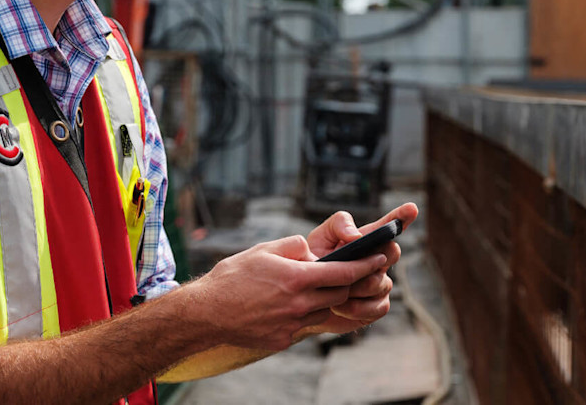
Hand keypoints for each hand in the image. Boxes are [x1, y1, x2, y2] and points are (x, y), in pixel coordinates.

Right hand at [183, 235, 386, 351]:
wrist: (206, 313)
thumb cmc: (232, 277)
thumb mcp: (263, 250)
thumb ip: (293, 246)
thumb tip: (311, 250)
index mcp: (296, 279)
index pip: (343, 272)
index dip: (365, 265)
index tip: (379, 259)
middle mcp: (298, 304)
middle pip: (339, 295)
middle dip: (347, 283)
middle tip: (349, 272)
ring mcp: (291, 325)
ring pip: (323, 311)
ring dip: (325, 300)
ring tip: (311, 289)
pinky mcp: (283, 339)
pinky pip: (303, 325)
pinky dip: (303, 314)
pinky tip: (287, 306)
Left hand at [303, 202, 420, 334]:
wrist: (303, 299)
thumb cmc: (313, 263)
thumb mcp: (320, 237)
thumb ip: (339, 225)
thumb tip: (356, 235)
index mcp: (366, 239)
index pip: (389, 225)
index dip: (402, 217)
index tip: (412, 208)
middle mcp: (378, 260)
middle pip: (391, 252)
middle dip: (370, 259)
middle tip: (345, 267)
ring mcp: (380, 283)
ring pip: (379, 283)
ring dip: (353, 288)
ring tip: (332, 289)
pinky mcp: (377, 306)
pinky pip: (378, 306)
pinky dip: (355, 308)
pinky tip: (339, 306)